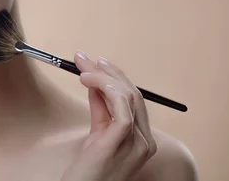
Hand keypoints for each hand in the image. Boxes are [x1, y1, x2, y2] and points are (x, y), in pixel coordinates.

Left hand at [61, 51, 157, 180]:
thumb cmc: (87, 171)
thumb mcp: (97, 134)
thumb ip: (100, 109)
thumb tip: (94, 81)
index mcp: (142, 139)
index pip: (134, 99)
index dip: (117, 77)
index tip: (98, 62)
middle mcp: (146, 141)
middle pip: (134, 94)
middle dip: (109, 72)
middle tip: (84, 58)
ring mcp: (137, 143)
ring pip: (129, 97)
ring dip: (104, 77)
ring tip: (82, 69)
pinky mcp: (122, 141)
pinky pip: (121, 108)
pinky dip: (106, 88)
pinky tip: (88, 81)